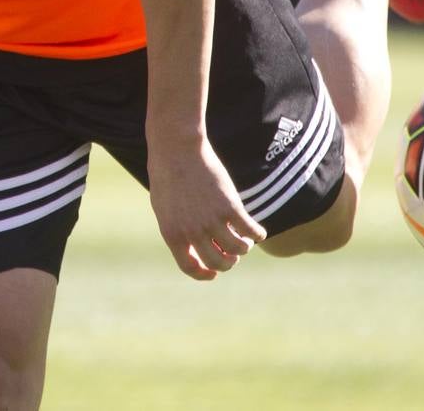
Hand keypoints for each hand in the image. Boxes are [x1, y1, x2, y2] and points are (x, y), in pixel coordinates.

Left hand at [148, 137, 267, 279]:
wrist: (177, 150)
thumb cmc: (168, 176)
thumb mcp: (165, 209)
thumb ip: (178, 230)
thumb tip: (194, 249)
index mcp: (173, 234)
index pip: (191, 267)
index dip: (205, 274)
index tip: (214, 273)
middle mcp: (193, 232)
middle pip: (218, 263)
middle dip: (228, 262)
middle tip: (232, 254)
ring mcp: (212, 220)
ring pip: (238, 249)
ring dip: (244, 248)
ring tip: (244, 240)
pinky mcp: (230, 206)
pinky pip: (250, 230)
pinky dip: (257, 235)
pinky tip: (258, 232)